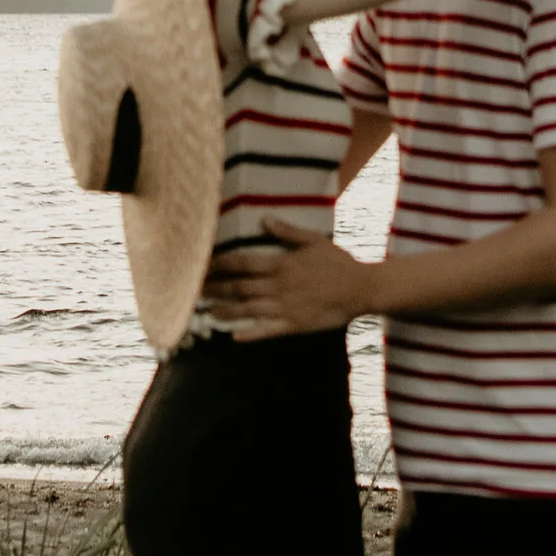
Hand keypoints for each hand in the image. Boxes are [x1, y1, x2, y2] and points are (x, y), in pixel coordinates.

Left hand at [203, 231, 377, 340]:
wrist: (361, 288)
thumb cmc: (339, 262)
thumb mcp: (314, 241)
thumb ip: (287, 232)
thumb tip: (263, 219)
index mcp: (282, 263)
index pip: (242, 263)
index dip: (220, 265)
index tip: (202, 265)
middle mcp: (279, 285)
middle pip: (239, 287)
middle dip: (215, 288)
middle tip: (194, 290)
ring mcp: (286, 306)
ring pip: (248, 309)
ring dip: (226, 311)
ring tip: (207, 311)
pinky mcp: (295, 325)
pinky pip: (268, 330)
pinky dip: (250, 333)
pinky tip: (234, 337)